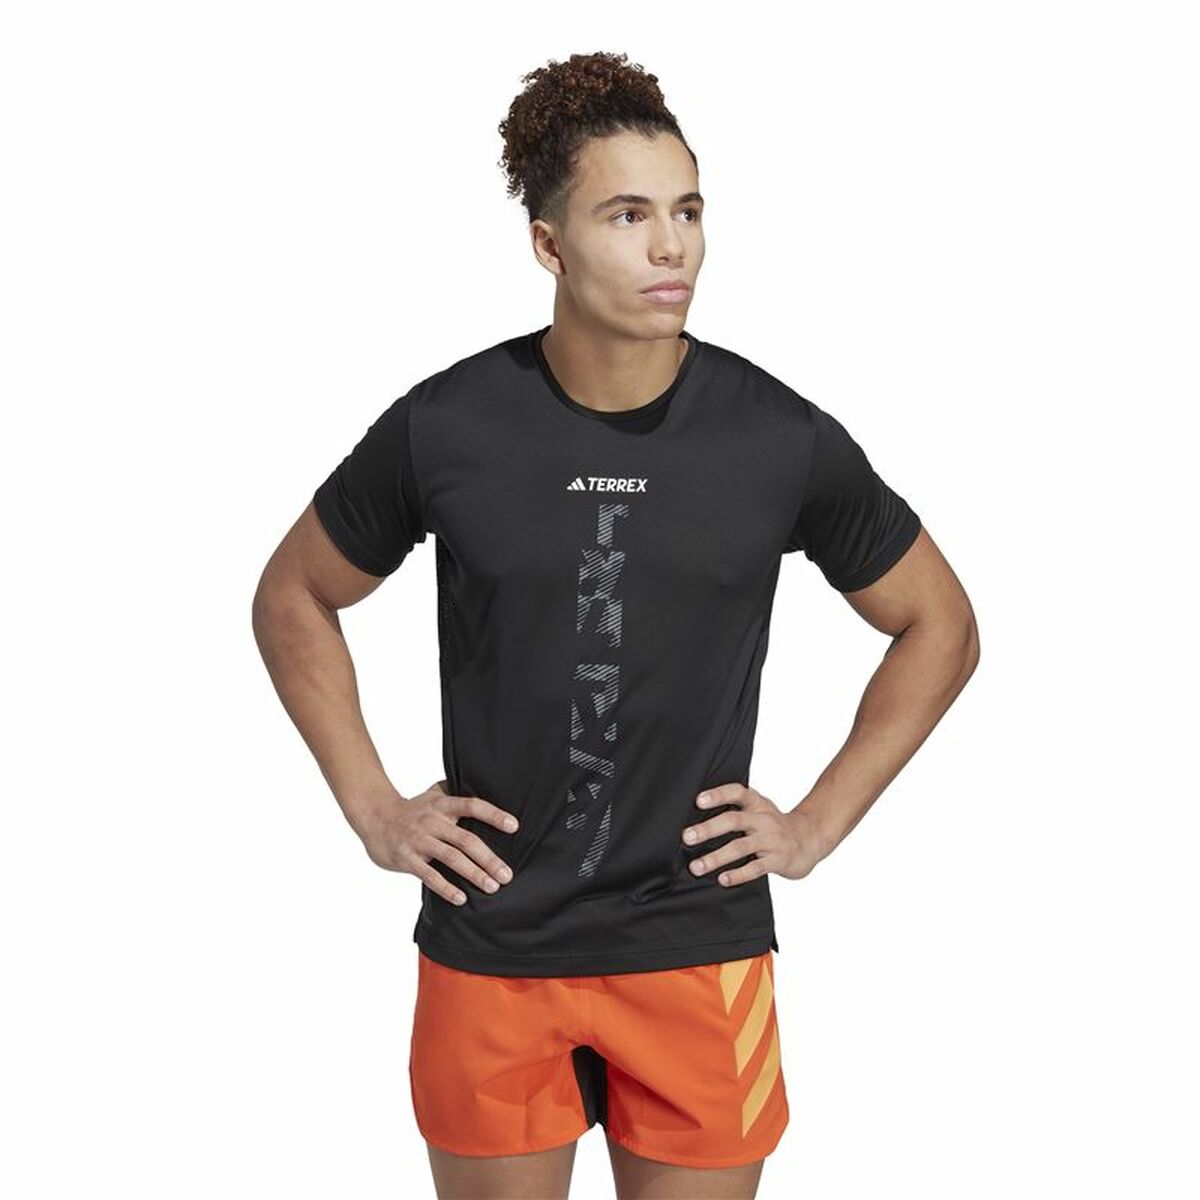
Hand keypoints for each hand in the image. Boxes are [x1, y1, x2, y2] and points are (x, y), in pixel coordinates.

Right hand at [348, 778, 519, 905]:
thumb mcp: (432, 794)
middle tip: (507, 875)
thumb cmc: (411, 809)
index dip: (493, 815)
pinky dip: (446, 887)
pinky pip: (429, 875)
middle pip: (466, 839)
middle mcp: (432, 822)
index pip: (472, 806)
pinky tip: (461, 898)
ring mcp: (419, 841)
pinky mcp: (406, 859)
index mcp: (442, 805)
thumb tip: (482, 783)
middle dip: (488, 858)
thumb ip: (455, 791)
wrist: (374, 816)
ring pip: (451, 858)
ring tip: (492, 886)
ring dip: (474, 873)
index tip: (514, 826)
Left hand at [681, 783, 821, 885]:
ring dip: (716, 857)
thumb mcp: (759, 809)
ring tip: (697, 867)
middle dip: (708, 829)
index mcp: (757, 803)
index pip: (737, 792)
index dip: (718, 794)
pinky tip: (723, 879)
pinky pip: (756, 867)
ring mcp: (772, 840)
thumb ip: (736, 810)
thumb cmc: (774, 825)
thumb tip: (697, 815)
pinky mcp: (778, 860)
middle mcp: (763, 819)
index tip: (698, 800)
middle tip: (687, 837)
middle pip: (734, 820)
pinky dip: (738, 874)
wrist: (810, 839)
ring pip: (741, 847)